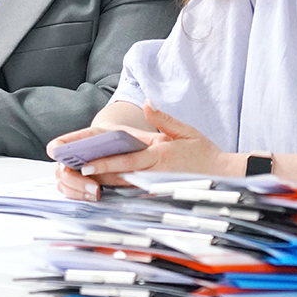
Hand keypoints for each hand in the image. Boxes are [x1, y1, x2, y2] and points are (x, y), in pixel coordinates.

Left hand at [49, 103, 237, 199]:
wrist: (224, 177)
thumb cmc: (204, 153)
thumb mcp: (186, 131)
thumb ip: (164, 119)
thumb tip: (149, 103)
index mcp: (159, 156)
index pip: (128, 160)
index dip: (107, 163)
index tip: (87, 165)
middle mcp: (154, 173)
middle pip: (119, 176)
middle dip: (96, 174)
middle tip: (72, 171)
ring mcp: (155, 185)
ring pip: (123, 186)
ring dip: (101, 183)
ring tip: (78, 178)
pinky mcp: (157, 193)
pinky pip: (133, 193)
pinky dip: (116, 191)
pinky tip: (99, 189)